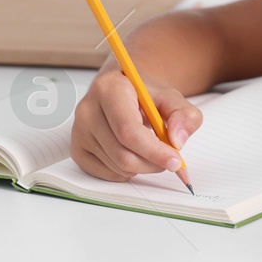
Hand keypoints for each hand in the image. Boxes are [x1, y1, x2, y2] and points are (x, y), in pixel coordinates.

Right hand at [71, 67, 202, 183]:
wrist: (123, 90)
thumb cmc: (145, 95)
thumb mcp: (171, 97)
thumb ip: (184, 115)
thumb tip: (178, 141)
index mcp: (109, 88)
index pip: (128, 130)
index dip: (154, 151)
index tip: (175, 161)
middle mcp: (87, 109)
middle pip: (122, 154)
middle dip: (152, 163)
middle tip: (170, 160)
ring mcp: (79, 130)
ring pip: (116, 166)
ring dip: (142, 167)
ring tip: (150, 150)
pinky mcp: (77, 148)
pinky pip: (106, 173)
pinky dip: (126, 172)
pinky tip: (133, 154)